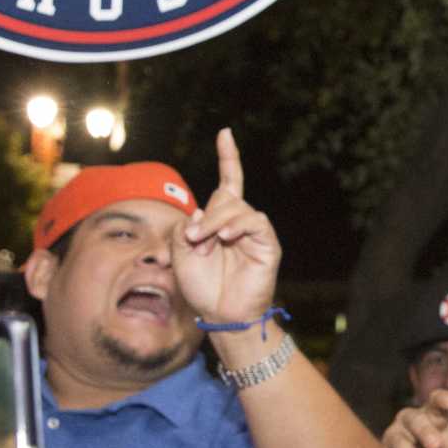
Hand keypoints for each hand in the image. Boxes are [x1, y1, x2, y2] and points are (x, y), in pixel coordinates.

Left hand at [171, 128, 279, 325]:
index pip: (228, 181)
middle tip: (193, 241)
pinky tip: (226, 237)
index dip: (228, 157)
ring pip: (237, 208)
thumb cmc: (202, 286)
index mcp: (219, 220)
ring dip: (215, 223)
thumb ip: (183, 228)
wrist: (221, 314)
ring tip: (204, 244)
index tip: (225, 133)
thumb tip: (200, 214)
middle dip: (206, 217)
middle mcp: (239, 222)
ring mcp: (254, 232)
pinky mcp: (267, 244)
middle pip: (225, 196)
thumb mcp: (179, 254)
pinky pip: (254, 222)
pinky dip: (237, 226)